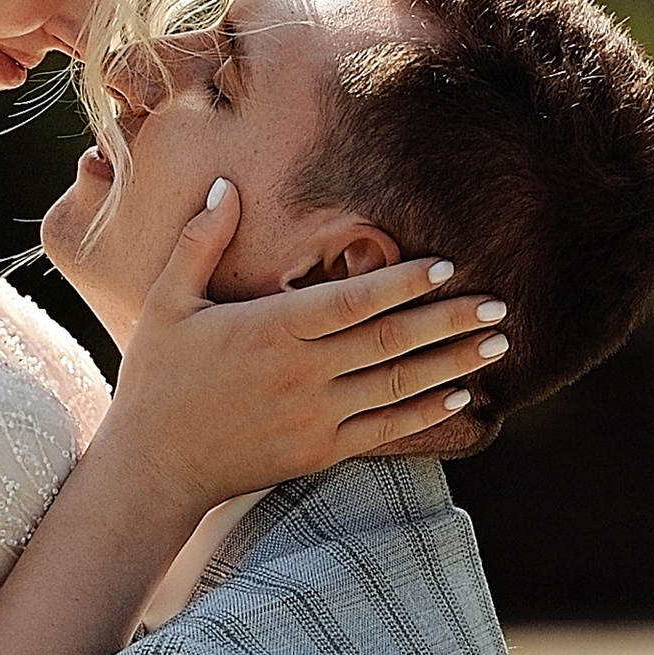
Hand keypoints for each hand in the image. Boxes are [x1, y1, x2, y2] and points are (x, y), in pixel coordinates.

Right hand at [104, 184, 509, 515]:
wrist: (154, 468)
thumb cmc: (158, 380)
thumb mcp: (166, 304)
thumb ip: (200, 243)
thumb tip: (224, 186)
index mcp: (269, 329)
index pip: (351, 300)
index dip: (403, 283)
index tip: (446, 266)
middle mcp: (301, 373)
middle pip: (390, 341)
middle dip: (449, 320)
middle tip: (499, 302)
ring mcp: (315, 417)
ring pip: (397, 385)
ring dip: (453, 363)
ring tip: (497, 343)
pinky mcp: (320, 452)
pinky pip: (386, 430)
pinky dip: (427, 412)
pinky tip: (462, 395)